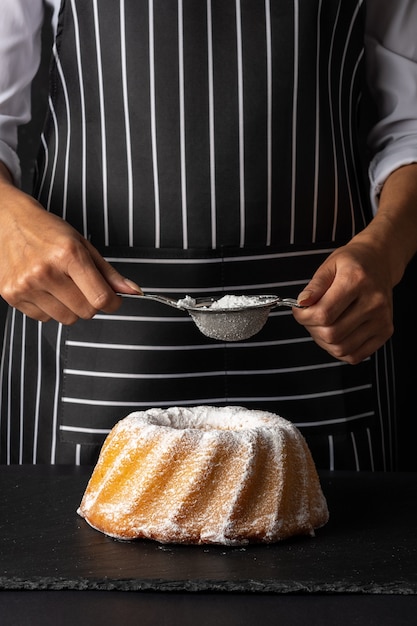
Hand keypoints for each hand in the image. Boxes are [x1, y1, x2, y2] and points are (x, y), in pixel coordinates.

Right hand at [0, 166, 140, 323]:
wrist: (7, 221)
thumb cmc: (48, 231)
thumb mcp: (83, 245)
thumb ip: (109, 272)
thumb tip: (133, 291)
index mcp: (68, 254)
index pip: (101, 298)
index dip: (114, 303)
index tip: (114, 300)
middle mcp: (46, 270)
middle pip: (86, 312)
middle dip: (91, 303)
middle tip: (83, 286)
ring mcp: (27, 285)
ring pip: (66, 319)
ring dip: (70, 307)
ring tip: (61, 285)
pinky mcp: (12, 295)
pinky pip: (44, 318)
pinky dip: (49, 308)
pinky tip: (44, 288)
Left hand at [292, 238, 393, 363]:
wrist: (380, 262)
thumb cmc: (352, 263)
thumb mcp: (329, 266)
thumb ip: (314, 286)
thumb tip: (301, 303)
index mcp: (357, 281)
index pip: (323, 313)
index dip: (303, 317)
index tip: (299, 310)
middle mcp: (374, 302)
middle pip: (331, 334)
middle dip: (312, 328)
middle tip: (310, 317)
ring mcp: (382, 320)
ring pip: (341, 349)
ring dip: (323, 341)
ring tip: (323, 324)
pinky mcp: (385, 332)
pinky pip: (354, 355)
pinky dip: (339, 350)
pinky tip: (336, 333)